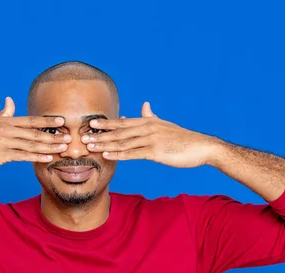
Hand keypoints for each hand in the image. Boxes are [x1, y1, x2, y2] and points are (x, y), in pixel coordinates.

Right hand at [0, 97, 69, 172]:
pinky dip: (37, 157)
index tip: (62, 120)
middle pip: (34, 132)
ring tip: (63, 148)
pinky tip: (48, 158)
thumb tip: (10, 99)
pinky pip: (23, 156)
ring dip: (49, 146)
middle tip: (69, 137)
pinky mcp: (1, 155)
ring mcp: (4, 142)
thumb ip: (3, 114)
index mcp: (6, 122)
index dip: (47, 121)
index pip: (30, 120)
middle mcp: (6, 130)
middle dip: (53, 135)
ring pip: (31, 144)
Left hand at [82, 102, 221, 167]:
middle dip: (100, 134)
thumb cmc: (183, 139)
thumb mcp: (165, 125)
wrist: (201, 147)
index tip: (91, 124)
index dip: (106, 123)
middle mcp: (147, 128)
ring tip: (90, 147)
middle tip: (83, 136)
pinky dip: (119, 154)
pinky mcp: (156, 151)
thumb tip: (145, 105)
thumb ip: (152, 116)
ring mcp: (151, 139)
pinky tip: (107, 155)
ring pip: (123, 142)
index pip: (123, 122)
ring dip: (105, 144)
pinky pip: (133, 153)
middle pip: (119, 131)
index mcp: (148, 122)